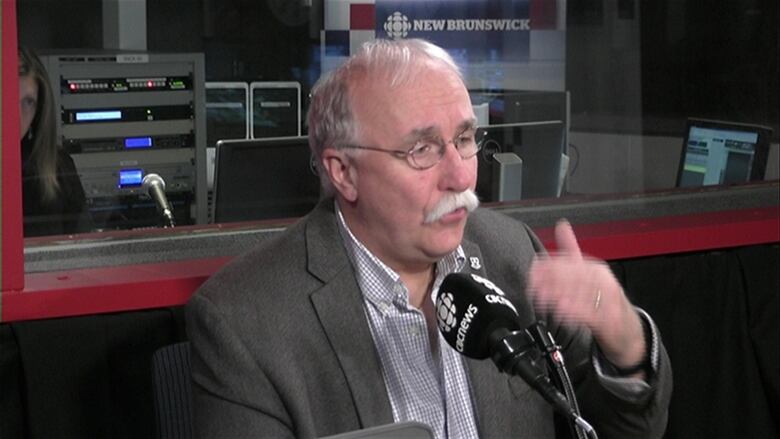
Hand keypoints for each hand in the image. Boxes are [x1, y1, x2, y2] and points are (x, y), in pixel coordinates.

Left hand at [527, 220, 645, 371]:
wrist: (627, 329)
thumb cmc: (604, 300)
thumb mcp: (588, 273)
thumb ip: (572, 251)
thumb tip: (561, 225)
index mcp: (596, 268)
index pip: (573, 262)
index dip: (551, 265)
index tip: (533, 268)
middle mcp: (604, 281)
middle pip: (576, 276)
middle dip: (552, 280)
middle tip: (534, 284)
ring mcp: (609, 301)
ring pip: (582, 294)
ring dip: (559, 296)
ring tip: (541, 297)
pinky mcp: (610, 319)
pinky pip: (591, 314)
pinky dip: (574, 312)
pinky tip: (560, 311)